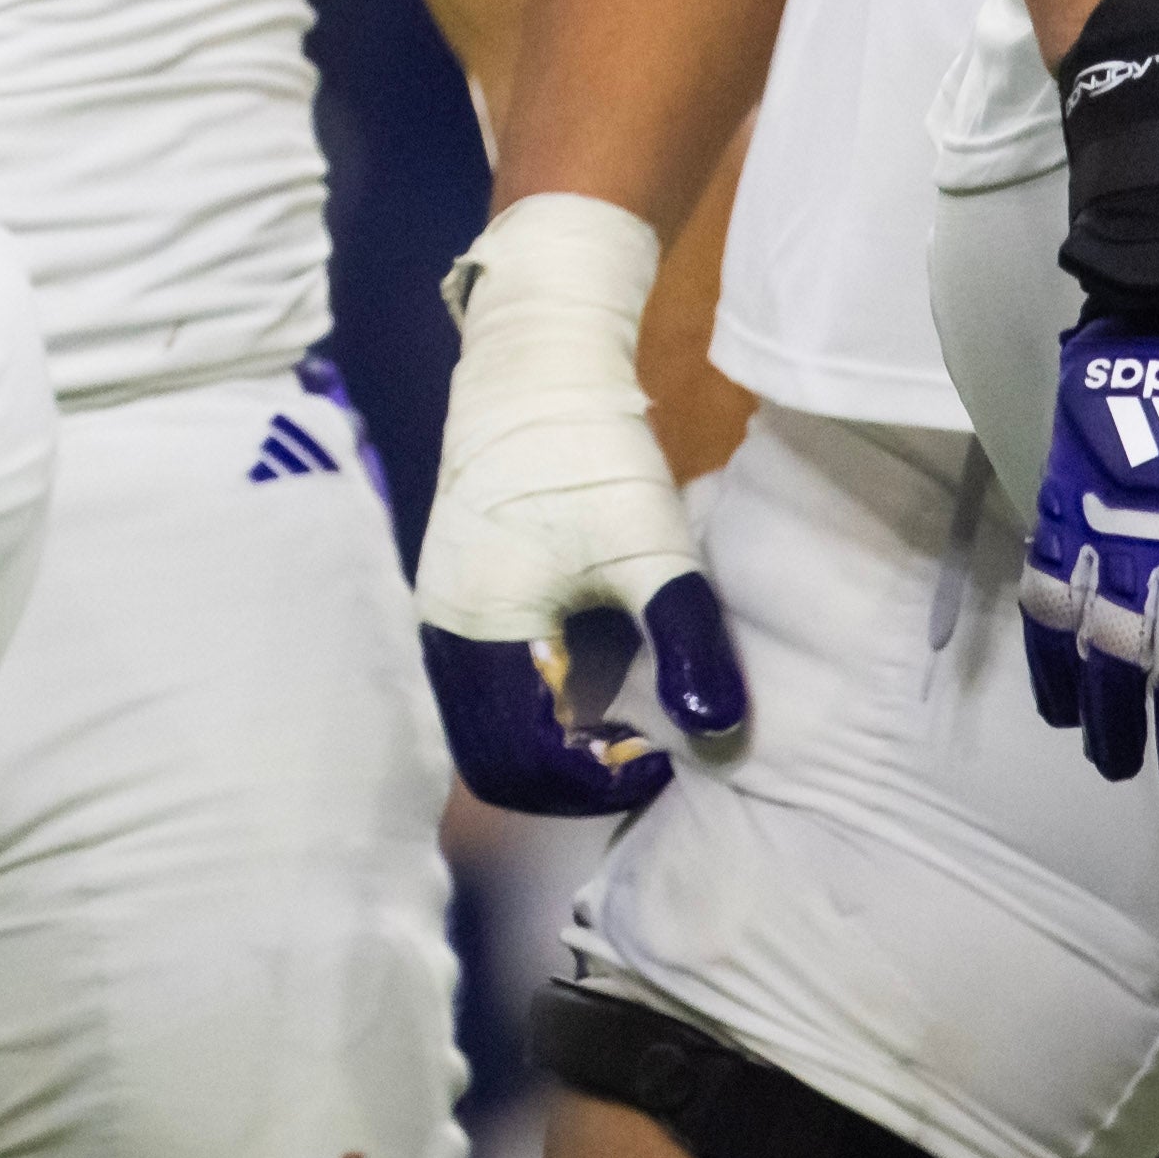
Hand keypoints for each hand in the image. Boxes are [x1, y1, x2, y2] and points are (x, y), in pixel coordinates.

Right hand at [412, 192, 743, 814]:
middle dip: (568, 778)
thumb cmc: (590, 457)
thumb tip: (716, 733)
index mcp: (479, 630)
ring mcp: (442, 620)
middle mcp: (444, 636)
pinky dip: (536, 714)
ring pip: (484, 731)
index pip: (523, 760)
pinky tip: (596, 684)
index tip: (663, 761)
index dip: (597, 783)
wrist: (530, 374)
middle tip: (643, 756)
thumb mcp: (652, 547)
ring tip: (626, 724)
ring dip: (551, 749)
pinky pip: (483, 695)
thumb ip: (684, 641)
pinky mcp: (455, 603)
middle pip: (492, 761)